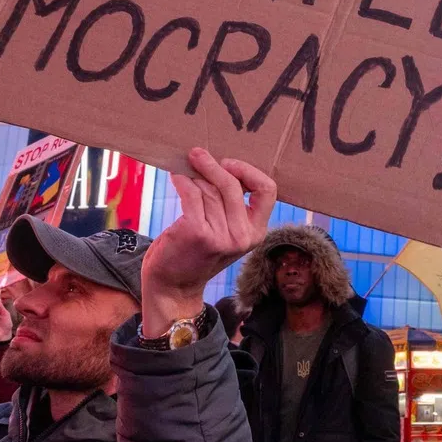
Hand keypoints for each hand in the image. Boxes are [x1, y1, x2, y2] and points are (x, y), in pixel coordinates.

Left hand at [140, 148, 277, 338]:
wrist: (173, 287)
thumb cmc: (196, 254)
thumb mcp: (226, 233)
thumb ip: (231, 207)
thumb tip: (221, 164)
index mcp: (257, 232)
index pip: (268, 190)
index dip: (249, 171)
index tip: (229, 163)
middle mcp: (243, 235)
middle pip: (233, 185)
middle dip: (214, 165)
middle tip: (197, 154)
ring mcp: (221, 235)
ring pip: (209, 189)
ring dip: (194, 176)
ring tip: (184, 171)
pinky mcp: (198, 233)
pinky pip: (192, 194)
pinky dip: (182, 181)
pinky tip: (177, 178)